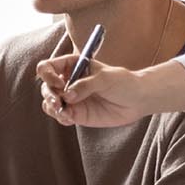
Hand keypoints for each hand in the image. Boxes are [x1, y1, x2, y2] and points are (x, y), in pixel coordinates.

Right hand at [36, 54, 152, 127]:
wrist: (138, 100)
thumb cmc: (124, 82)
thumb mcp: (105, 78)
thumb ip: (85, 85)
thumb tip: (67, 95)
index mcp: (72, 65)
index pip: (48, 67)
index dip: (48, 75)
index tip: (60, 84)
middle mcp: (68, 81)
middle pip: (46, 86)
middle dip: (49, 95)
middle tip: (59, 103)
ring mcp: (71, 98)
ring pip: (49, 102)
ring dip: (52, 108)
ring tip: (65, 112)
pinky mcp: (77, 113)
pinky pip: (60, 116)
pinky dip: (61, 118)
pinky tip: (71, 119)